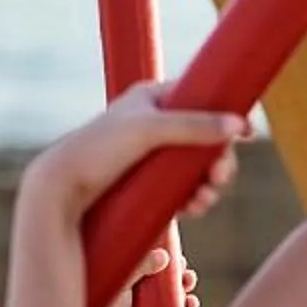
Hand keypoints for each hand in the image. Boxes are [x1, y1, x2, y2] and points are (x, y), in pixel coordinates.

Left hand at [20, 81, 248, 221]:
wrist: (58, 189)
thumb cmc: (97, 150)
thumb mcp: (148, 131)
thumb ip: (194, 125)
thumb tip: (238, 124)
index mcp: (151, 98)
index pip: (201, 99)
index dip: (225, 116)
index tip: (248, 134)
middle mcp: (152, 122)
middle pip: (204, 138)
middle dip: (218, 161)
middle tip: (218, 180)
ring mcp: (149, 154)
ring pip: (194, 167)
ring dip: (208, 184)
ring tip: (203, 200)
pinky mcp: (144, 183)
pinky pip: (180, 188)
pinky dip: (192, 197)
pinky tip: (194, 208)